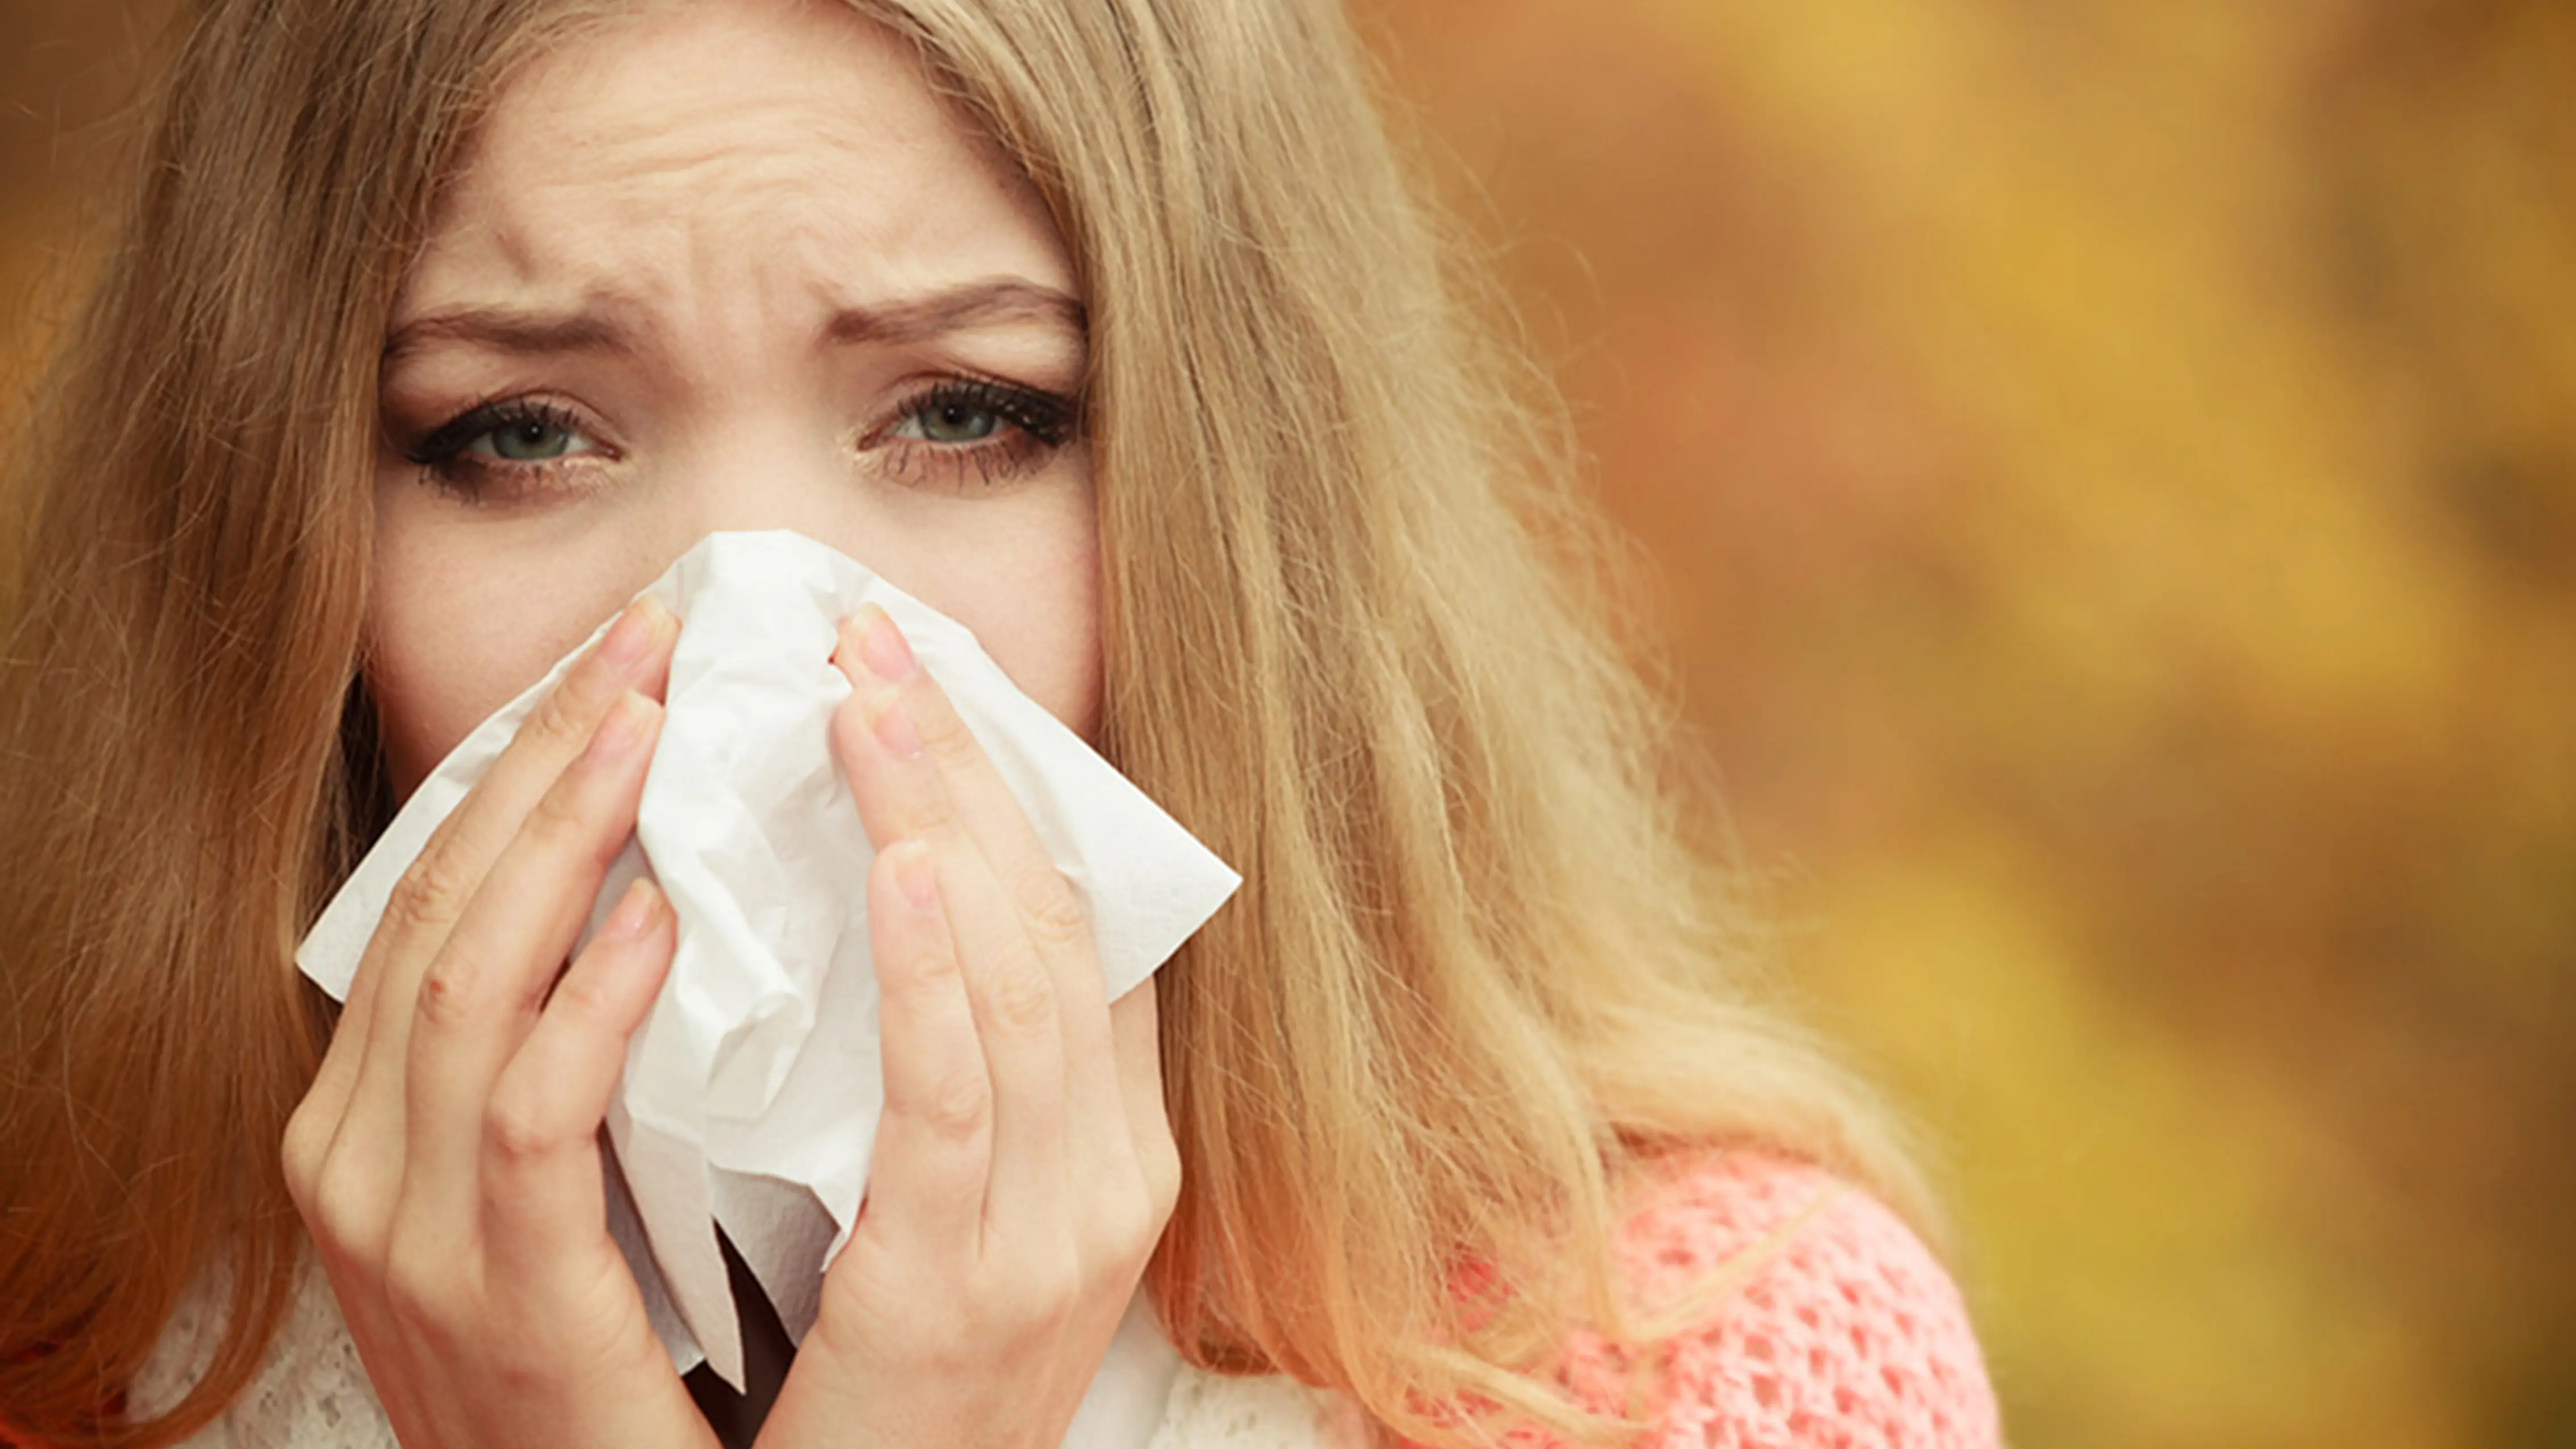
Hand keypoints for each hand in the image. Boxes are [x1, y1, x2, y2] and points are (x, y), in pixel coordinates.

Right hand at [282, 598, 715, 1448]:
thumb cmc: (591, 1346)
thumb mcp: (546, 1180)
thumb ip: (562, 1050)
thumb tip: (652, 889)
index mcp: (372, 1112)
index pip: (440, 890)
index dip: (524, 765)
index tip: (621, 660)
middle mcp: (360, 1154)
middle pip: (445, 902)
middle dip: (547, 760)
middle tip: (651, 640)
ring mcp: (409, 1226)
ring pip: (470, 981)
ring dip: (567, 840)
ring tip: (653, 728)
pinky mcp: (493, 1291)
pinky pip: (530, 1117)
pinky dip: (589, 1006)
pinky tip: (658, 919)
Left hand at [756, 605, 1181, 1448]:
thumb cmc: (888, 1397)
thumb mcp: (954, 1221)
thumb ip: (953, 1084)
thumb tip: (897, 912)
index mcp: (1113, 1150)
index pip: (1083, 931)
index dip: (1017, 787)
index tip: (929, 674)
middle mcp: (1111, 1181)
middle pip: (1056, 928)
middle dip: (968, 768)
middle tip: (875, 635)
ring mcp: (1054, 1239)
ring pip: (1022, 990)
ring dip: (949, 828)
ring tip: (873, 701)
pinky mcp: (963, 1297)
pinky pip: (961, 1109)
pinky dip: (941, 979)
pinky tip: (910, 870)